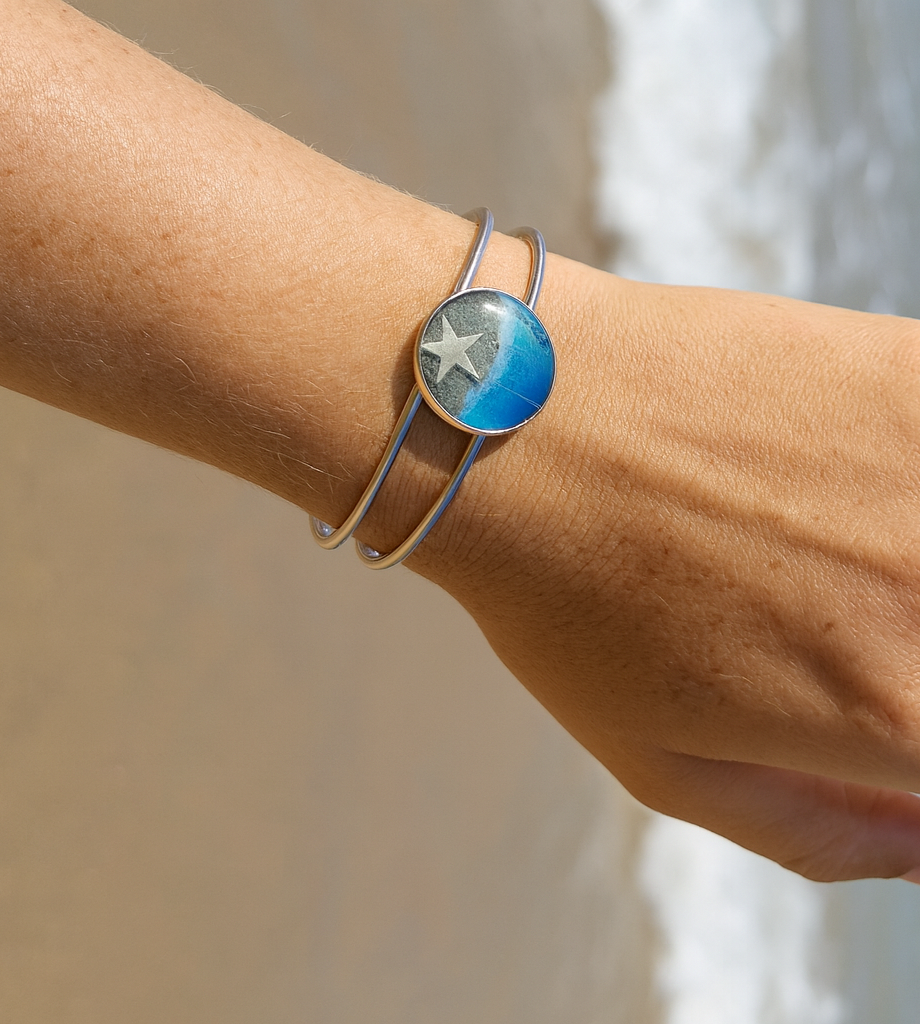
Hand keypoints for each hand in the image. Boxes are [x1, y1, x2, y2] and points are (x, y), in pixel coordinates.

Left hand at [406, 262, 919, 881]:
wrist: (518, 421)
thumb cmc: (564, 596)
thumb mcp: (663, 763)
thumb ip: (823, 832)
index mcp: (902, 715)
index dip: (919, 744)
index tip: (884, 710)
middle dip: (914, 659)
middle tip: (843, 635)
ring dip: (910, 566)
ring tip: (844, 560)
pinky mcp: (918, 373)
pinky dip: (913, 485)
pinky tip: (863, 494)